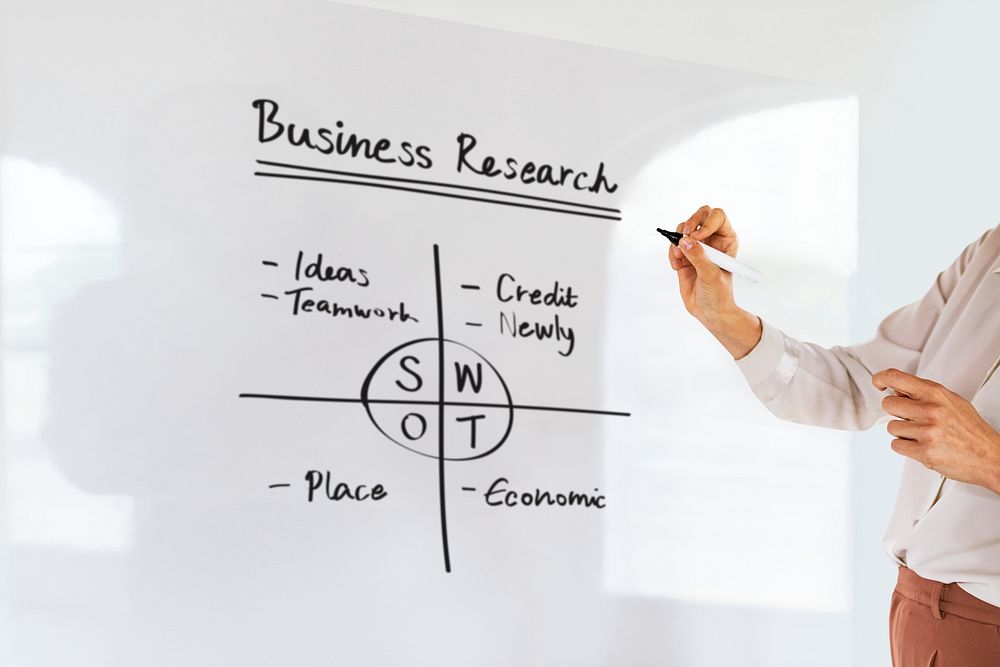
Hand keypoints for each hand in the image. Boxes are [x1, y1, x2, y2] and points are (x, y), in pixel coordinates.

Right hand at [668, 205, 739, 325]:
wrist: (708, 311)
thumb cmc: (718, 294)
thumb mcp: (711, 275)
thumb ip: (699, 257)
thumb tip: (684, 242)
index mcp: (727, 240)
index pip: (718, 217)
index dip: (707, 223)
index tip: (698, 238)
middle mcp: (713, 239)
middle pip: (700, 215)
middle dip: (689, 224)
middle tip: (683, 237)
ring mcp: (697, 246)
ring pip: (683, 229)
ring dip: (678, 242)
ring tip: (680, 259)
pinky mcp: (684, 255)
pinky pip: (673, 244)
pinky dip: (672, 254)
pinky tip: (677, 267)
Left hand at [873, 368, 999, 494]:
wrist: (989, 456)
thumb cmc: (971, 430)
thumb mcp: (951, 401)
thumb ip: (925, 394)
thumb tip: (898, 391)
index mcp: (936, 394)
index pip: (897, 377)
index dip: (881, 379)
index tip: (878, 384)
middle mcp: (930, 410)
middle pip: (888, 405)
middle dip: (897, 413)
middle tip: (912, 419)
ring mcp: (927, 431)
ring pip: (891, 427)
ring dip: (903, 432)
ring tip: (923, 435)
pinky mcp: (923, 451)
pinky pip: (896, 445)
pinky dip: (905, 447)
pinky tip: (922, 445)